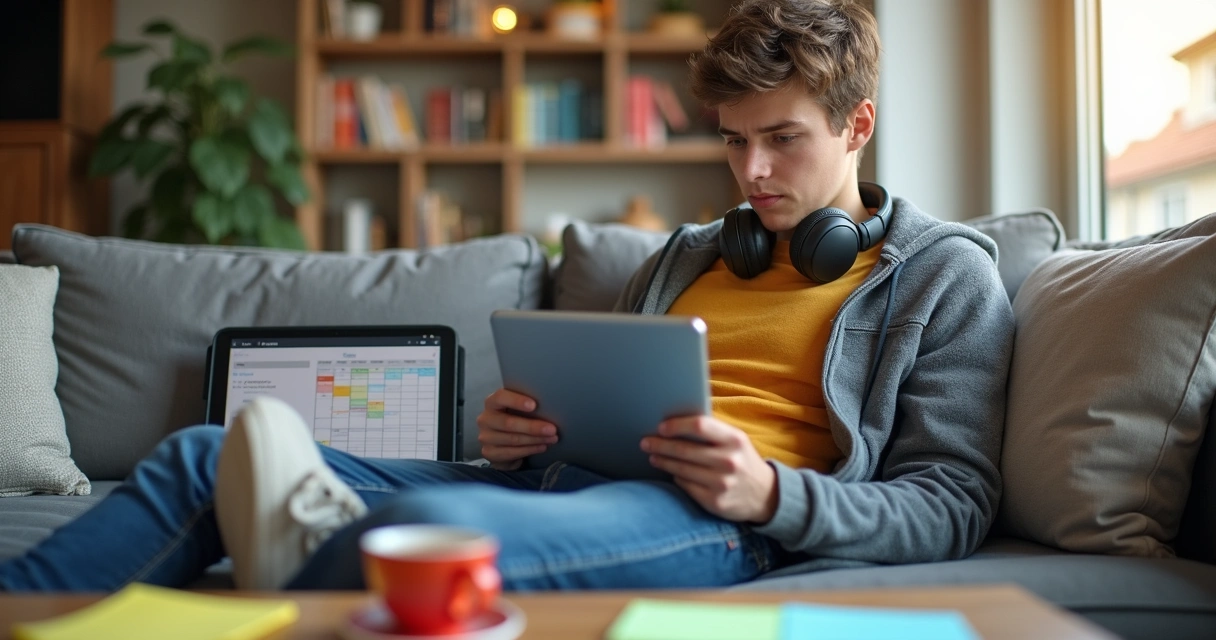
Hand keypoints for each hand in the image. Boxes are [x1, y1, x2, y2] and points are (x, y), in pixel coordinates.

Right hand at [476, 389, 557, 469]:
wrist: (500, 445)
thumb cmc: (513, 420)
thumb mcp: (516, 409)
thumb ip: (525, 406)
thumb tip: (549, 406)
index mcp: (491, 402)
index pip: (500, 397)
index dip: (516, 401)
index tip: (534, 405)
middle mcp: (485, 419)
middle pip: (508, 423)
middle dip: (533, 426)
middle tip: (552, 429)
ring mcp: (485, 437)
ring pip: (513, 439)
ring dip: (535, 439)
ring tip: (552, 438)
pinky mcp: (489, 453)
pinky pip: (512, 452)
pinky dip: (530, 450)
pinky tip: (542, 447)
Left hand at [641, 416, 778, 523]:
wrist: (765, 495)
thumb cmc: (743, 461)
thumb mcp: (737, 441)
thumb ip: (713, 432)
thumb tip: (676, 423)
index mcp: (735, 440)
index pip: (700, 426)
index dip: (677, 425)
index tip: (661, 427)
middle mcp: (729, 461)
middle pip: (685, 450)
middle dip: (660, 445)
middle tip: (646, 442)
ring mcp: (722, 483)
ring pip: (681, 469)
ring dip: (663, 461)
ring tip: (653, 457)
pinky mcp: (715, 502)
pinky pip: (686, 485)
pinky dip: (676, 477)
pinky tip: (671, 472)